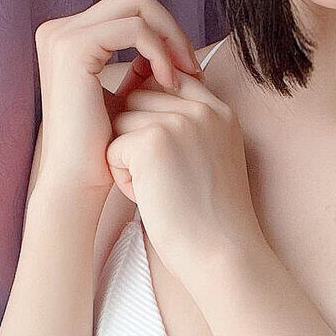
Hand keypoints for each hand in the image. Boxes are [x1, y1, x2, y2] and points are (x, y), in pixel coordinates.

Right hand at [32, 0, 201, 197]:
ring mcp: (62, 35)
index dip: (166, 32)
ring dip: (170, 40)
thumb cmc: (106, 147)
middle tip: (193, 68)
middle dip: (171, 30)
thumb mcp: (127, 96)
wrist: (81, 181)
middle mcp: (59, 30)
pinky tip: (170, 82)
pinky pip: (134, 29)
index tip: (190, 69)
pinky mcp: (73, 47)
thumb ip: (140, 64)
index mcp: (69, 37)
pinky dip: (160, 51)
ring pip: (137, 7)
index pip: (131, 10)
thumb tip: (169, 42)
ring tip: (186, 77)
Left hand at [106, 12, 262, 290]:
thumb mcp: (214, 158)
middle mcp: (203, 109)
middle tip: (163, 178)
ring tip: (158, 189)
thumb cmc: (211, 218)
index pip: (170, 81)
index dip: (154, 113)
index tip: (164, 155)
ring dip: (127, 157)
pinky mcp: (151, 142)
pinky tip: (151, 198)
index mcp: (221, 111)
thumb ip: (191, 127)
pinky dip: (123, 179)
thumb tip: (143, 101)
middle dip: (137, 135)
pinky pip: (112, 148)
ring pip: (121, 121)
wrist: (223, 254)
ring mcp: (178, 123)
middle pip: (139, 98)